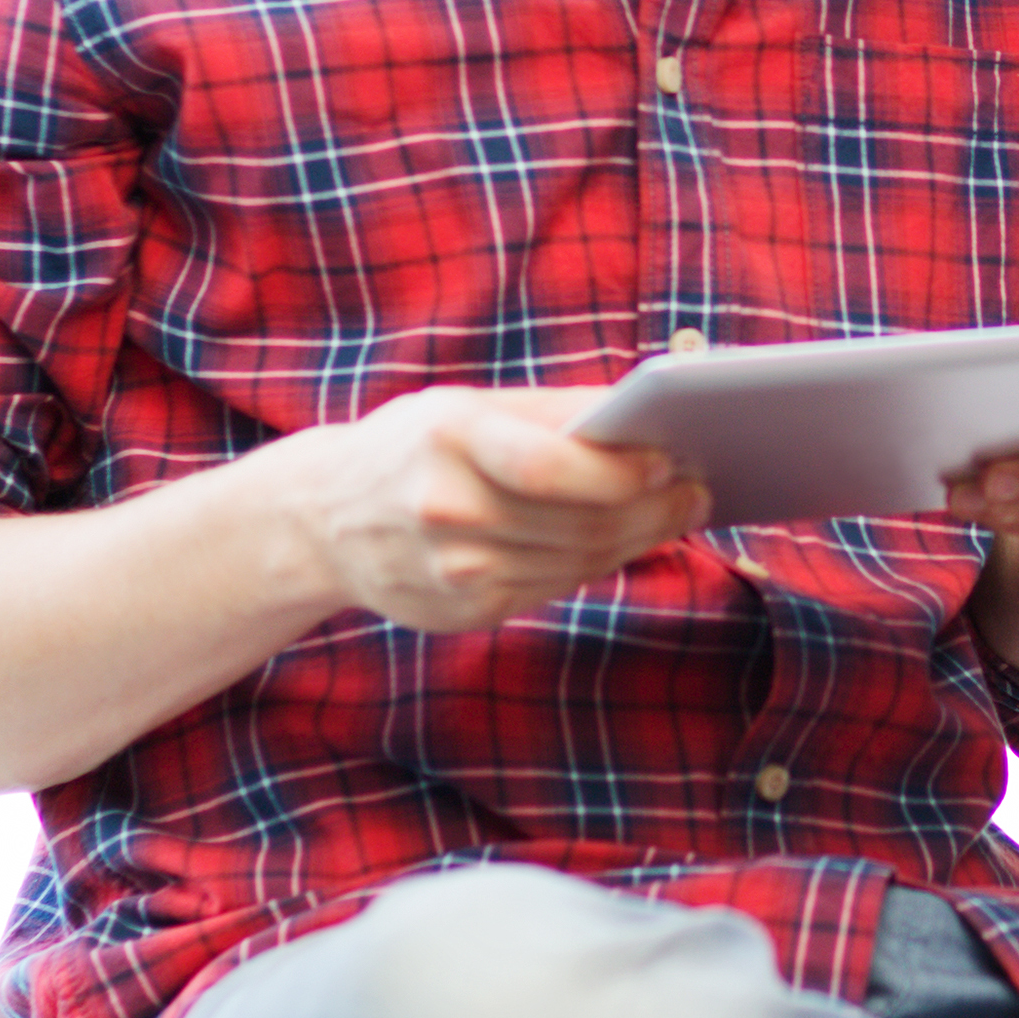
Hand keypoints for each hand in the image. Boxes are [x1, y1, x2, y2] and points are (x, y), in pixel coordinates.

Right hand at [269, 386, 709, 635]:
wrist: (321, 520)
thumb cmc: (415, 445)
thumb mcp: (467, 406)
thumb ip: (554, 412)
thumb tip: (646, 417)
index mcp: (447, 441)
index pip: (548, 467)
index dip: (619, 472)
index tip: (671, 459)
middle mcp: (447, 511)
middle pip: (577, 521)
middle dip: (651, 508)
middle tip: (697, 490)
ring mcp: (454, 572)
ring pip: (577, 560)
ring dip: (638, 538)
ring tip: (676, 511)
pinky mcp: (467, 611)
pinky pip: (555, 585)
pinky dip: (598, 563)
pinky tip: (626, 540)